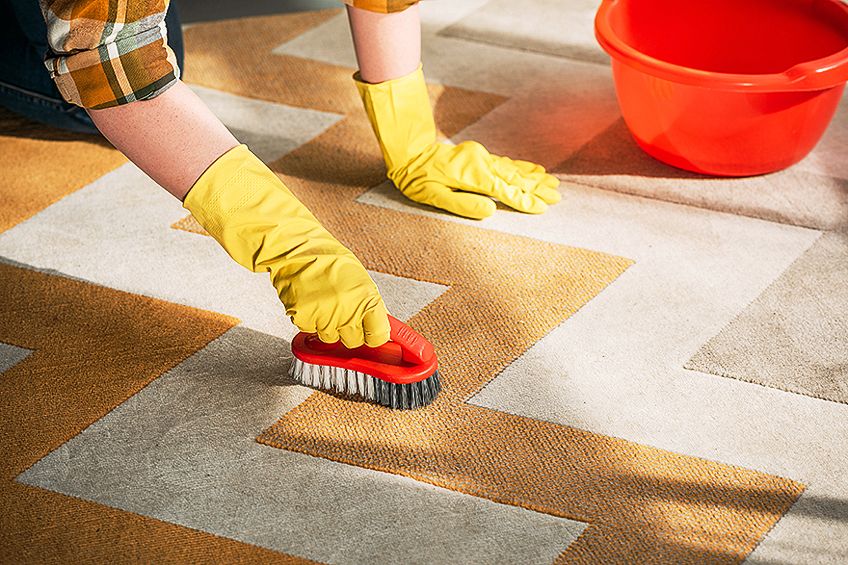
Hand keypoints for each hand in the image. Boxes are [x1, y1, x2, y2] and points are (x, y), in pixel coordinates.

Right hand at [183, 145, 389, 347]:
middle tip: (342, 312)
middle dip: (349, 331)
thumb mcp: (359, 279)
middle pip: (353, 341)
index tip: (370, 333)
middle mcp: (348, 310)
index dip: (373, 335)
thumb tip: (381, 328)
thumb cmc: (328, 260)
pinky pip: (310, 329)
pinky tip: (309, 300)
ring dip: (327, 325)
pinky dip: (309, 319)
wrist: (295, 249)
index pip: (378, 335)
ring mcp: (325, 316)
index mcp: (367, 298)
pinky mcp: (303, 319)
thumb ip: (370, 305)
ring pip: (330, 338)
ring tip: (323, 302)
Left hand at [392, 140, 560, 218]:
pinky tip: (533, 169)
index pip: (505, 191)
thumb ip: (462, 204)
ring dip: (533, 177)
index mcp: (472, 175)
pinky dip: (521, 167)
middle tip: (557, 197)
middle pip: (515, 178)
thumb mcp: (434, 196)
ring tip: (552, 184)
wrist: (409, 152)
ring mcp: (481, 157)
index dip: (524, 200)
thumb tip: (490, 211)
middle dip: (537, 188)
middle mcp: (481, 163)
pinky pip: (505, 162)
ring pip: (513, 169)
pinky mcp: (479, 156)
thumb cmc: (417, 178)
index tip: (543, 208)